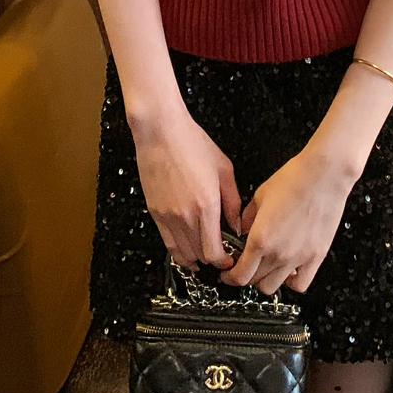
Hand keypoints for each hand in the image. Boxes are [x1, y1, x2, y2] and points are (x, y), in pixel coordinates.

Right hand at [133, 109, 242, 270]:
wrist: (160, 132)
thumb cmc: (191, 143)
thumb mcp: (224, 169)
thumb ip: (233, 201)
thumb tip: (237, 224)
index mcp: (207, 205)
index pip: (215, 251)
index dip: (224, 261)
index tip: (230, 258)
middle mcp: (186, 216)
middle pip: (200, 256)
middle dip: (212, 259)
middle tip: (220, 254)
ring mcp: (168, 216)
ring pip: (183, 254)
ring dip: (196, 258)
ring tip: (205, 256)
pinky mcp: (155, 213)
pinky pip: (168, 244)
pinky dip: (179, 252)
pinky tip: (187, 251)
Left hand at [219, 148, 354, 296]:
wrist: (323, 174)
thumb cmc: (294, 179)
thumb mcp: (260, 196)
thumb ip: (247, 218)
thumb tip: (243, 229)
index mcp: (260, 238)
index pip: (239, 275)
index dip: (230, 278)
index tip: (228, 275)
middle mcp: (277, 253)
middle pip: (254, 282)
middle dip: (246, 276)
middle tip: (246, 266)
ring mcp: (298, 258)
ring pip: (274, 287)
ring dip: (266, 280)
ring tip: (266, 267)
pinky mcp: (316, 257)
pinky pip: (300, 284)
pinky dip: (291, 282)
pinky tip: (289, 271)